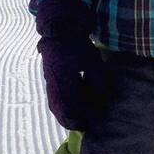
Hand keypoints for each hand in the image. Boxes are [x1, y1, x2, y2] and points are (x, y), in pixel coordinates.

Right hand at [35, 0, 109, 130]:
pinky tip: (72, 101)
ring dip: (65, 112)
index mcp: (64, 84)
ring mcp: (49, 80)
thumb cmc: (77, 44)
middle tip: (82, 125)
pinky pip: (54, 95)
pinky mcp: (49, 75)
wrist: (58, 28)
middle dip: (70, 120)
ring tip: (77, 116)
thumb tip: (104, 97)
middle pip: (59, 110)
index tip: (89, 125)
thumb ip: (98, 81)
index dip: (79, 120)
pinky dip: (62, 103)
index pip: (70, 110)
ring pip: (55, 103)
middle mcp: (54, 85)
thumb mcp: (92, 62)